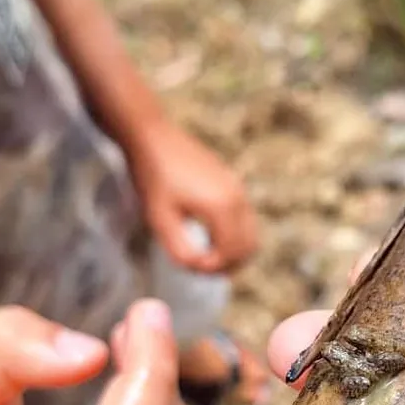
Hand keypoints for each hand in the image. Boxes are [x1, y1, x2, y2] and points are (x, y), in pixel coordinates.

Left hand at [129, 119, 257, 273]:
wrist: (154, 137)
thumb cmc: (153, 177)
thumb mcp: (160, 219)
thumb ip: (179, 249)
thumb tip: (196, 266)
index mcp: (221, 208)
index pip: (230, 253)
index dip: (213, 268)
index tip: (191, 267)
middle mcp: (237, 199)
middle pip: (248, 247)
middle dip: (229, 264)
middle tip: (202, 268)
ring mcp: (239, 190)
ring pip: (250, 235)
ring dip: (233, 251)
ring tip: (207, 256)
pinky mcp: (235, 185)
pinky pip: (245, 220)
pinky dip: (234, 236)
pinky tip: (209, 237)